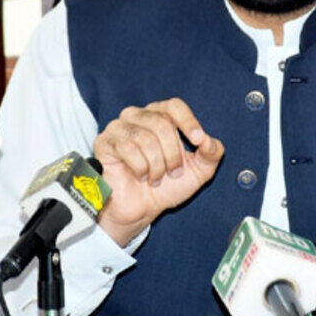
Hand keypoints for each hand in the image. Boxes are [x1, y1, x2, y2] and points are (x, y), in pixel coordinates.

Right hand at [93, 98, 225, 246]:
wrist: (141, 210)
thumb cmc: (166, 186)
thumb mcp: (198, 171)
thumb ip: (211, 153)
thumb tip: (209, 140)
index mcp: (159, 116)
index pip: (174, 106)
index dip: (188, 121)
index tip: (198, 140)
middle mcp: (137, 116)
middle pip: (162, 123)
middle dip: (173, 154)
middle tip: (173, 173)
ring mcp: (119, 128)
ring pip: (145, 137)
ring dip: (157, 165)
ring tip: (156, 179)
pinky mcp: (104, 142)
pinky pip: (127, 148)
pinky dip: (140, 168)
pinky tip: (141, 177)